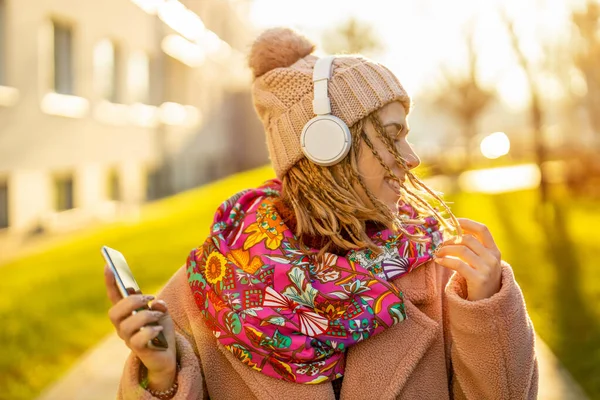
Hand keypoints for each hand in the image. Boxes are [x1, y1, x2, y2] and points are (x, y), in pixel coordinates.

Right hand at [104, 265, 176, 380]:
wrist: (167, 354)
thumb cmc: (161, 330)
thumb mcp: (161, 313)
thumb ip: (157, 305)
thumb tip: (155, 303)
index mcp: (127, 313)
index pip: (114, 297)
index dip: (110, 282)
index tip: (108, 266)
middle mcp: (123, 326)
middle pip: (114, 312)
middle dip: (131, 302)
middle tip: (149, 298)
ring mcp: (128, 339)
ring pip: (126, 326)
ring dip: (144, 316)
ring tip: (158, 315)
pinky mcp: (139, 350)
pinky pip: (137, 340)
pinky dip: (149, 331)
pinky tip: (158, 329)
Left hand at [434, 218, 501, 300]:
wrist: (488, 305)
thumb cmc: (480, 280)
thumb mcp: (482, 263)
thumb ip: (473, 249)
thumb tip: (451, 233)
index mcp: (494, 251)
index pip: (482, 230)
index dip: (467, 223)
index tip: (453, 221)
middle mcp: (493, 258)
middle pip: (468, 239)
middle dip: (450, 239)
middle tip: (439, 243)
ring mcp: (487, 269)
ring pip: (461, 250)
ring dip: (445, 249)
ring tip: (437, 253)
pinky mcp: (479, 279)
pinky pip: (458, 264)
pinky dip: (445, 260)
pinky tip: (438, 261)